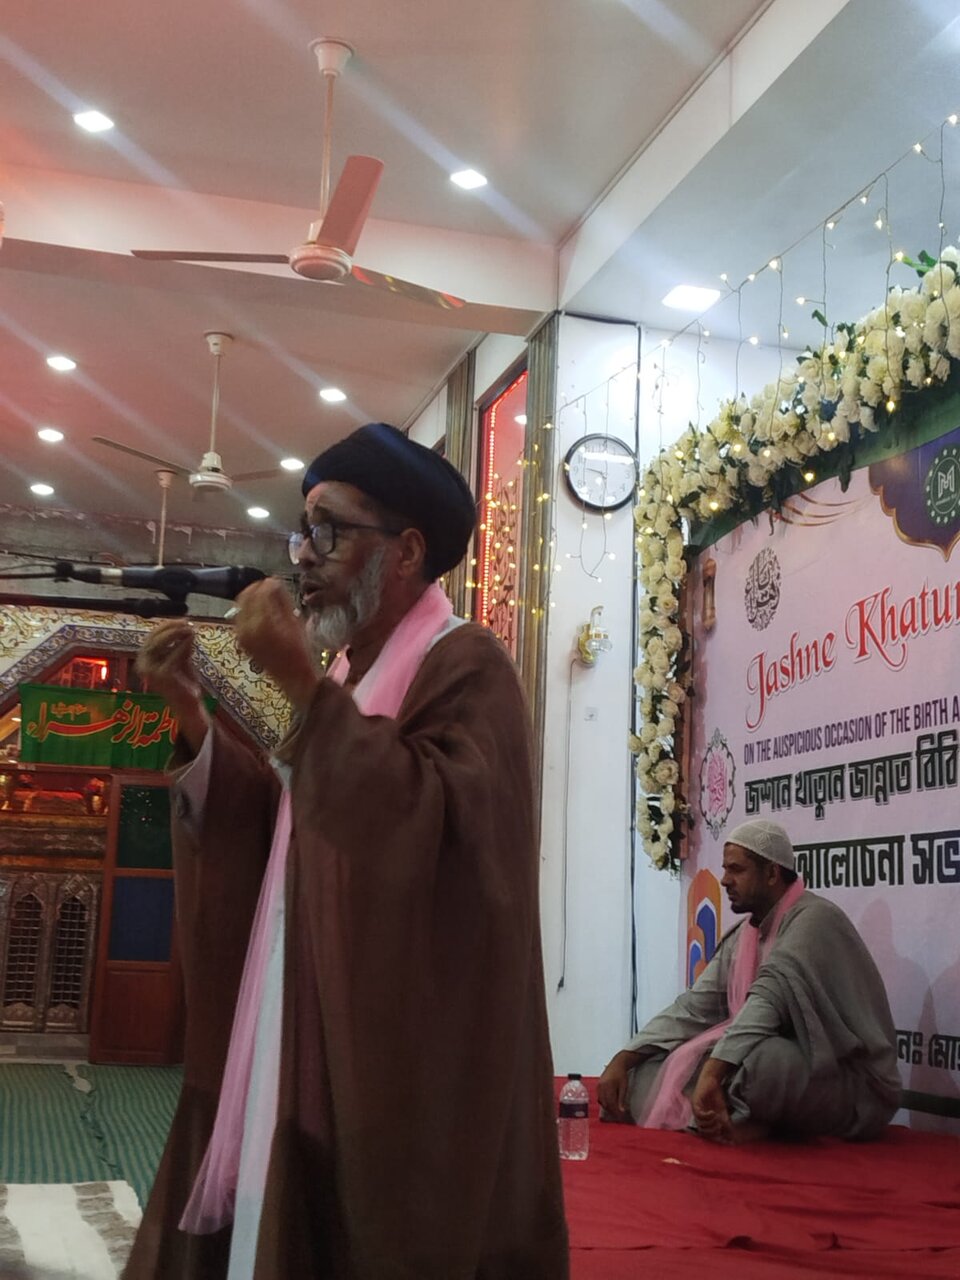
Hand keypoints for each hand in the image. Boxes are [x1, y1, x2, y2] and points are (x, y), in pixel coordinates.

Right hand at [135, 620, 200, 711]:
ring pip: (159, 644)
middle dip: (171, 627)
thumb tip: (186, 624)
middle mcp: (142, 664)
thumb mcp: (181, 657)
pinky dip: (182, 645)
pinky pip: (172, 655)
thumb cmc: (184, 681)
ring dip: (175, 633)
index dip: (166, 626)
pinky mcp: (161, 676)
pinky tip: (192, 640)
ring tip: (190, 630)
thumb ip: (180, 643)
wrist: (188, 702)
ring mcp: (150, 671)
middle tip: (187, 623)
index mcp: (144, 659)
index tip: (183, 620)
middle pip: (153, 638)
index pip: (152, 636)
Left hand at [233, 578, 316, 709]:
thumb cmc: (300, 651)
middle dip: (258, 589)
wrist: (293, 677)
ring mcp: (241, 635)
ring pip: (240, 605)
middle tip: (271, 588)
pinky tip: (262, 613)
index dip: (269, 584)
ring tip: (268, 600)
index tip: (277, 581)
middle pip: (245, 596)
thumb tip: (274, 582)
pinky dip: (249, 610)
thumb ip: (282, 600)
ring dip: (253, 598)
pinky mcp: (241, 640)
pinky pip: (240, 617)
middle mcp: (247, 627)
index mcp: (263, 622)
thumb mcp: (295, 621)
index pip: (260, 591)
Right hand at [597, 1050, 637, 1117]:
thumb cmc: (621, 1074)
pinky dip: (604, 1102)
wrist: (617, 1064)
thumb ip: (621, 1099)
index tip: (621, 1117)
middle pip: (605, 1104)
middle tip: (618, 1116)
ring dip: (608, 1107)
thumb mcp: (624, 1087)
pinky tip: (609, 1104)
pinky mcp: (598, 1086)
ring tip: (615, 1111)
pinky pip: (599, 1097)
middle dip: (612, 1111)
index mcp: (608, 1086)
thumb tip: (622, 1110)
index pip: (611, 1103)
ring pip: (601, 1101)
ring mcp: (598, 1086)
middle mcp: (601, 1087)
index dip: (615, 1111)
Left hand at [691, 1059, 733, 1142]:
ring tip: (717, 1119)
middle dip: (712, 1132)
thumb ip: (725, 1122)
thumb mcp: (723, 1111)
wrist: (712, 1081)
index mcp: (704, 1120)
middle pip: (702, 1131)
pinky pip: (699, 1114)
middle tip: (720, 1127)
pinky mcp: (695, 1103)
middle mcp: (698, 1116)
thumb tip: (730, 1135)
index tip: (722, 1133)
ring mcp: (696, 1110)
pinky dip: (707, 1116)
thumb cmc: (716, 1096)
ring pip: (700, 1124)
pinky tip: (713, 1113)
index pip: (706, 1133)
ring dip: (710, 1124)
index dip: (714, 1135)